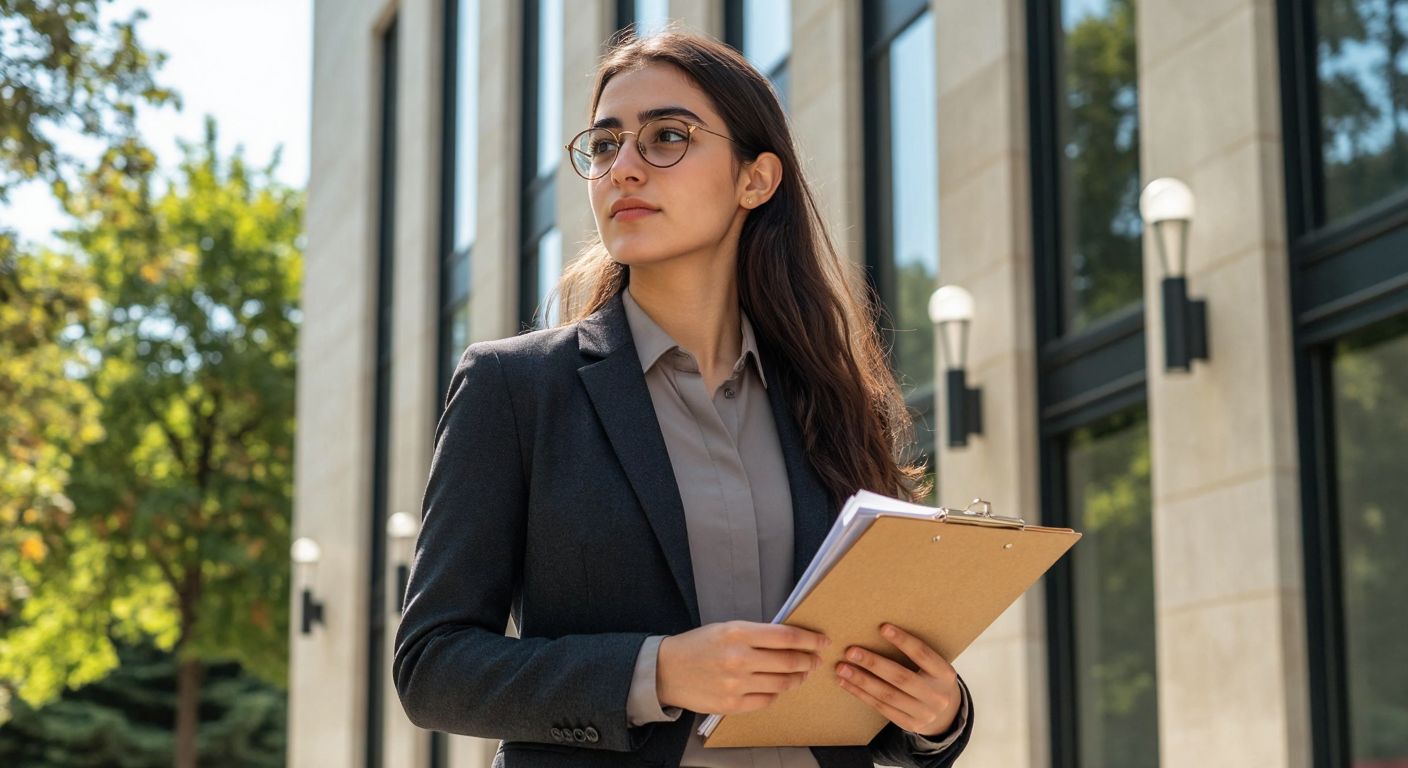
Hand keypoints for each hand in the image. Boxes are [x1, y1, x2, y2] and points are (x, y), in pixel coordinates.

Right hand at [657, 621, 829, 714]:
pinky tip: (778, 687)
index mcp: (738, 632)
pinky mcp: (732, 705)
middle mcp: (739, 658)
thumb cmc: (699, 645)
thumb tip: (791, 640)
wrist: (667, 670)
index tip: (822, 641)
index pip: (786, 636)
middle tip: (815, 659)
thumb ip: (757, 634)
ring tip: (801, 674)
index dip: (809, 639)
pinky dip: (777, 693)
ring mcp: (736, 684)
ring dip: (797, 678)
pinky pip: (766, 700)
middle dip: (808, 660)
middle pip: (789, 661)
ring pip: (781, 683)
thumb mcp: (727, 628)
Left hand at [833, 623, 961, 737]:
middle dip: (873, 663)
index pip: (923, 654)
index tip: (882, 627)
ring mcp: (923, 713)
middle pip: (901, 677)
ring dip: (861, 680)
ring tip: (842, 668)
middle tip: (850, 651)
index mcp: (944, 674)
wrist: (946, 715)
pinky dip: (861, 694)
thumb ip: (915, 654)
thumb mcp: (934, 667)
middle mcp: (936, 695)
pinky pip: (880, 707)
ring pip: (887, 695)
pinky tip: (846, 683)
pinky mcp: (909, 724)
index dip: (903, 641)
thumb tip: (881, 629)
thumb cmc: (932, 680)